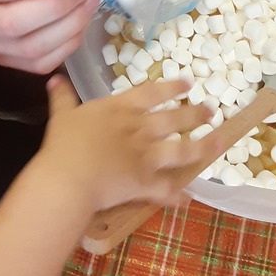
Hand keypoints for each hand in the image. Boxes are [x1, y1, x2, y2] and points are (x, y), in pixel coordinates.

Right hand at [39, 76, 221, 210]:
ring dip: (203, 146)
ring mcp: (146, 155)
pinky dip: (177, 195)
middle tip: (211, 110)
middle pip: (174, 118)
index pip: (152, 93)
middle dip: (195, 113)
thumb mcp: (62, 115)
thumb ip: (62, 97)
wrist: (70, 177)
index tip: (189, 83)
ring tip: (220, 141)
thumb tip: (55, 78)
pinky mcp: (146, 182)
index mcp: (121, 109)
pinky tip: (188, 198)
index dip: (172, 87)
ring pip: (182, 149)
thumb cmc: (64, 144)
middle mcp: (140, 128)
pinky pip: (167, 189)